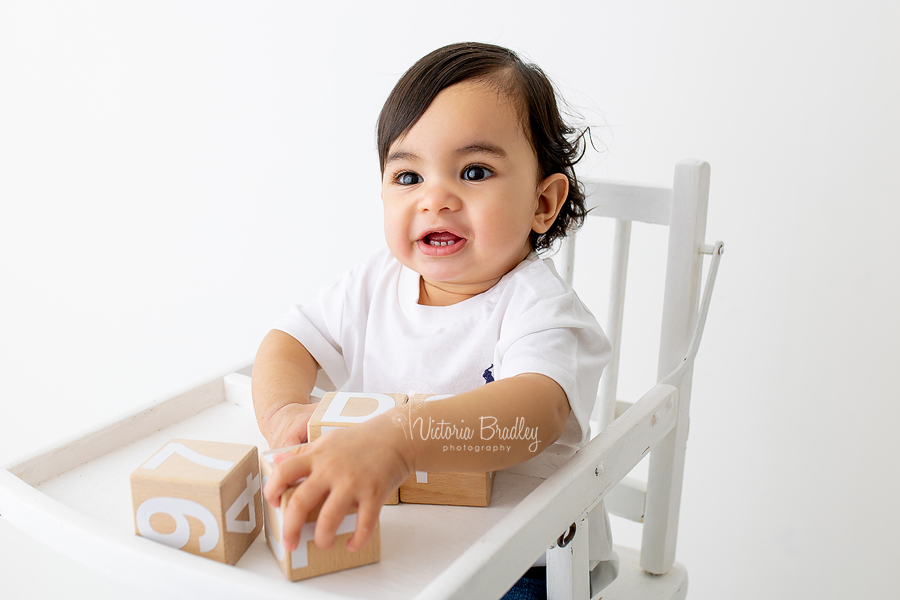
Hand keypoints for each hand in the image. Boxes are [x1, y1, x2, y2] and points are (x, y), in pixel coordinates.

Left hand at [263, 411, 412, 552]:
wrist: (397, 436)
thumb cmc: (361, 439)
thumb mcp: (327, 440)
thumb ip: (302, 452)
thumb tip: (276, 461)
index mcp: (318, 456)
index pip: (284, 472)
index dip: (272, 489)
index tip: (273, 503)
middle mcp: (331, 470)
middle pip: (300, 502)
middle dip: (290, 528)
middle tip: (289, 543)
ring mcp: (353, 482)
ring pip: (329, 518)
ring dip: (322, 538)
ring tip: (322, 543)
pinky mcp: (374, 493)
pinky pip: (364, 524)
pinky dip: (357, 539)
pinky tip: (353, 544)